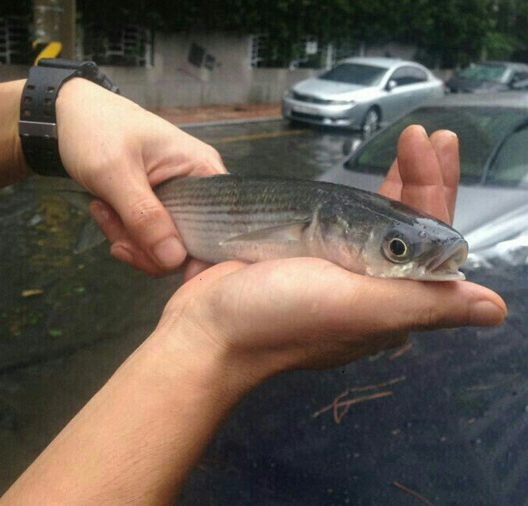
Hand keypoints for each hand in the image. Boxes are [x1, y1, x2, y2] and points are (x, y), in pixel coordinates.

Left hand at [55, 78, 225, 274]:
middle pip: (192, 242)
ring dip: (132, 241)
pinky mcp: (160, 206)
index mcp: (203, 171)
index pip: (219, 227)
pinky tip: (105, 212)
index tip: (159, 262)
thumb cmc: (97, 129)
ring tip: (103, 212)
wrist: (71, 115)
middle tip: (117, 237)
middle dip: (151, 249)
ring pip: (167, 245)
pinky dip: (127, 234)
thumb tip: (174, 260)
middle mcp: (200, 188)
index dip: (197, 254)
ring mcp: (179, 199)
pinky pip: (152, 236)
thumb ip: (144, 216)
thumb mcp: (115, 172)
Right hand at [154, 125, 505, 389]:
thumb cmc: (280, 316)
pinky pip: (340, 226)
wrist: (206, 328)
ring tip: (409, 144)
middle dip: (421, 180)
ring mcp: (334, 276)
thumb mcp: (357, 309)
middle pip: (408, 230)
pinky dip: (354, 199)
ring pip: (375, 225)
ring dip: (394, 185)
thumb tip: (495, 311)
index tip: (434, 143)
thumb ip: (424, 304)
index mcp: (391, 303)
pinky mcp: (303, 263)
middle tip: (427, 135)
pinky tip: (360, 179)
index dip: (437, 191)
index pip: (431, 242)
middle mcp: (370, 292)